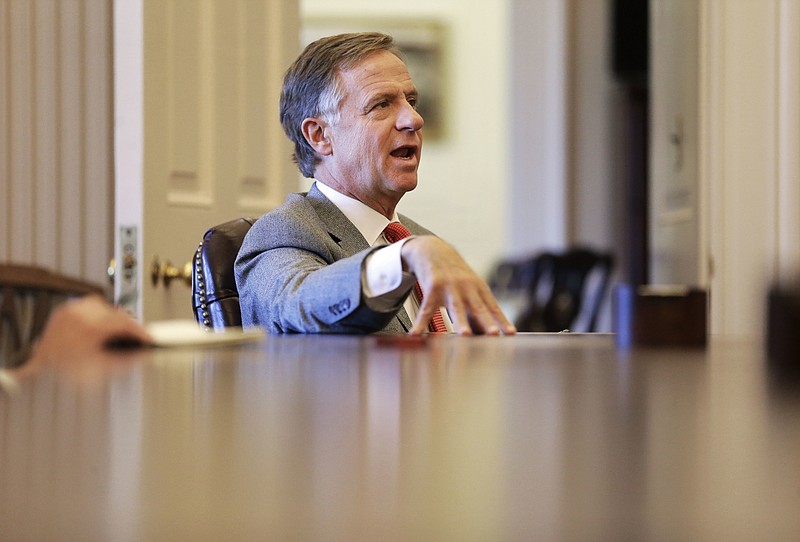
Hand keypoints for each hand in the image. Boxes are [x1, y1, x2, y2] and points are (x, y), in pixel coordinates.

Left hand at [27, 295, 152, 368]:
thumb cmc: (60, 374)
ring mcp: (70, 311)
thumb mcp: (100, 369)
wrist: (37, 374)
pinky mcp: (63, 311)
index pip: (125, 322)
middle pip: (115, 312)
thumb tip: (144, 354)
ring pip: (102, 305)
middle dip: (127, 324)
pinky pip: (87, 305)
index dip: (141, 331)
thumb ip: (127, 360)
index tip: (148, 338)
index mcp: (90, 327)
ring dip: (112, 317)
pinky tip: (98, 326)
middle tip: (134, 336)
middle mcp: (79, 314)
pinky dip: (97, 314)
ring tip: (115, 331)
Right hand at [400, 236, 515, 335]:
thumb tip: (485, 333)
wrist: (433, 250)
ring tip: (465, 335)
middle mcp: (466, 287)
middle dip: (487, 321)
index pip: (492, 307)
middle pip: (478, 307)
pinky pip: (426, 309)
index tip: (511, 333)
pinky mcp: (432, 288)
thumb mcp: (469, 286)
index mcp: (478, 288)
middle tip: (494, 334)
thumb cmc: (454, 275)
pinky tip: (416, 334)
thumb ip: (476, 308)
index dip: (502, 320)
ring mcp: (449, 287)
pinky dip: (421, 322)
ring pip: (456, 308)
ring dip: (461, 322)